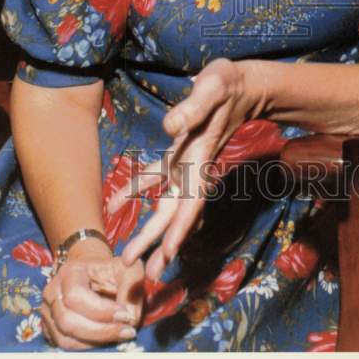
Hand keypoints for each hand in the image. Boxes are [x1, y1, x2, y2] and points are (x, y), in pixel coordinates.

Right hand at [40, 240, 144, 349]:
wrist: (93, 274)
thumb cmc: (111, 272)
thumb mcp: (127, 269)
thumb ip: (131, 288)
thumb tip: (130, 318)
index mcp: (69, 272)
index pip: (75, 296)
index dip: (100, 311)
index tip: (125, 315)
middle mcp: (52, 292)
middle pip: (68, 321)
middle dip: (100, 331)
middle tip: (127, 331)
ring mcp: (47, 312)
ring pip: (65, 338)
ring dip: (95, 342)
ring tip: (120, 335)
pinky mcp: (49, 329)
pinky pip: (65, 346)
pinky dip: (87, 347)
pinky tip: (106, 339)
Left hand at [108, 58, 261, 280]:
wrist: (241, 85)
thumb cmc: (228, 84)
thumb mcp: (212, 88)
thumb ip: (193, 108)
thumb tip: (169, 129)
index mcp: (201, 157)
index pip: (192, 201)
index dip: (180, 228)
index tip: (168, 254)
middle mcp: (192, 167)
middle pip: (176, 213)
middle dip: (160, 243)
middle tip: (143, 274)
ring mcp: (185, 162)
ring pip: (166, 204)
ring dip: (150, 231)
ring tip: (130, 258)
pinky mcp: (178, 152)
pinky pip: (155, 177)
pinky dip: (137, 190)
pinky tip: (117, 202)